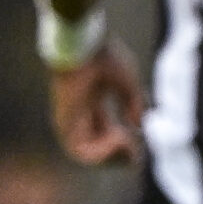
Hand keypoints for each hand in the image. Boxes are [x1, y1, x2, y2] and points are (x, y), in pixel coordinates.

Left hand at [50, 42, 144, 165]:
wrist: (84, 46)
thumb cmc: (103, 57)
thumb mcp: (127, 83)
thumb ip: (133, 104)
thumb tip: (138, 127)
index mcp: (90, 102)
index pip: (104, 133)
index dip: (122, 144)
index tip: (137, 142)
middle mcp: (78, 115)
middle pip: (96, 148)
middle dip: (118, 156)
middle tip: (135, 153)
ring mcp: (69, 121)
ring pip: (86, 156)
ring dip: (112, 157)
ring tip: (127, 143)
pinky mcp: (64, 124)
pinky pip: (80, 152)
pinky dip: (102, 153)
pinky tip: (120, 137)